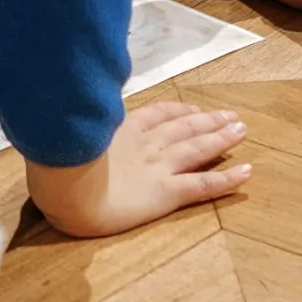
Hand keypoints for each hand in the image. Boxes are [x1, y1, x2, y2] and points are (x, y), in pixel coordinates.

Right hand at [24, 100, 250, 238]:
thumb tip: (61, 112)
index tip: (194, 109)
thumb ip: (74, 126)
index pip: (158, 115)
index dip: (179, 111)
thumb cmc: (54, 168)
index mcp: (122, 131)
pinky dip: (227, 178)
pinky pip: (203, 184)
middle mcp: (146, 144)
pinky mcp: (166, 192)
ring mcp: (158, 167)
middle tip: (231, 116)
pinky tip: (246, 172)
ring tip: (241, 130)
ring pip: (198, 148)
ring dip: (221, 138)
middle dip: (209, 120)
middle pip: (185, 127)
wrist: (62, 191)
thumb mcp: (64, 137)